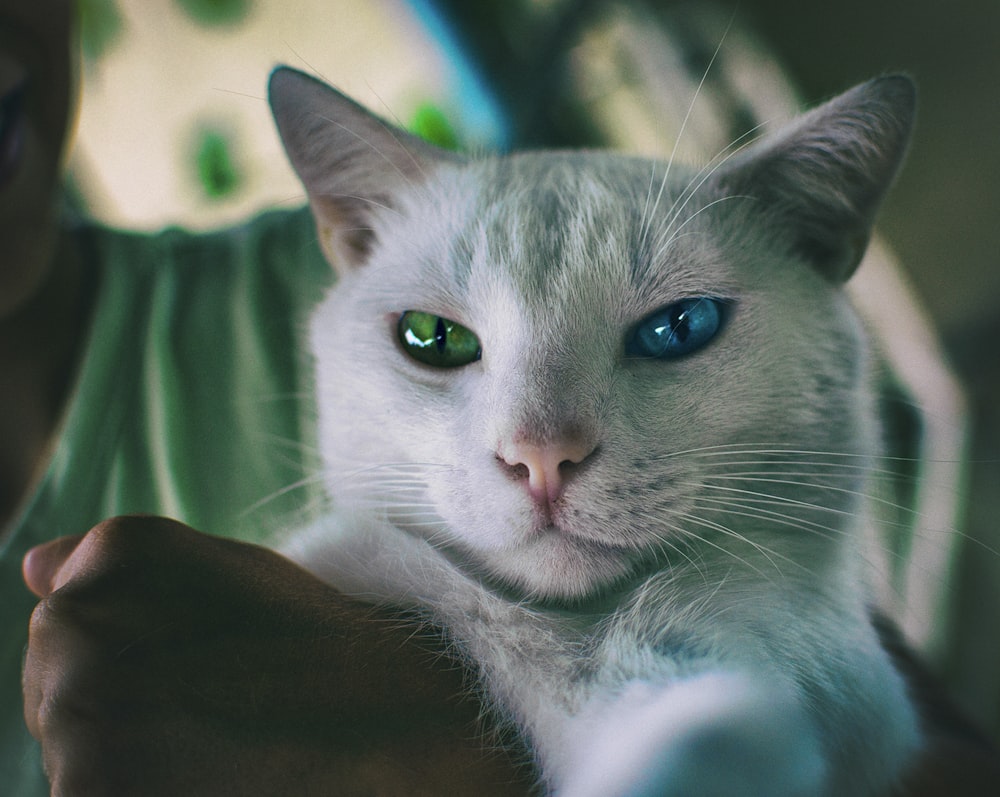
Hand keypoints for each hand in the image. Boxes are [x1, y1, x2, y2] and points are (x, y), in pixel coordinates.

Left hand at [23, 516, 532, 795]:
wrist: (382, 730)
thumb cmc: (312, 646)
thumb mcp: (226, 571)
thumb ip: (117, 561)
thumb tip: (31, 565)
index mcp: (116, 557)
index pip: (66, 622)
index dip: (132, 652)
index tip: (198, 668)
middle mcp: (77, 632)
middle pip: (58, 684)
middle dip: (118, 697)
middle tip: (211, 705)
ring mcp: (74, 719)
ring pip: (72, 745)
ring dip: (121, 751)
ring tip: (215, 741)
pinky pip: (88, 791)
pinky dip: (134, 788)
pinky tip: (206, 772)